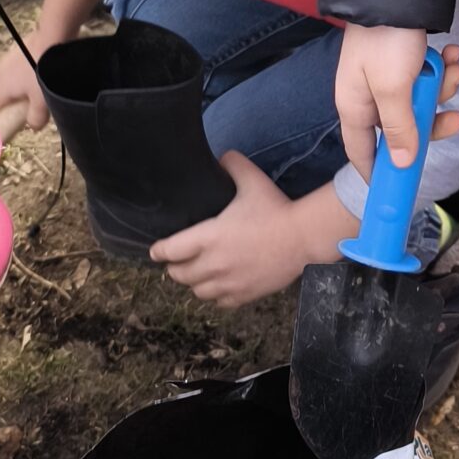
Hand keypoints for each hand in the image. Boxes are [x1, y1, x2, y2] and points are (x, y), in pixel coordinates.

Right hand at [0, 43, 49, 140]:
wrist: (53, 37)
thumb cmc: (43, 73)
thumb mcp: (42, 103)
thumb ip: (35, 119)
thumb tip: (32, 126)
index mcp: (0, 87)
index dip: (2, 114)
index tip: (17, 117)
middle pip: (1, 91)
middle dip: (14, 99)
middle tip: (33, 104)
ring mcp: (8, 57)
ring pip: (11, 77)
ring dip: (23, 83)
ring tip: (42, 86)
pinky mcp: (20, 47)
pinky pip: (20, 65)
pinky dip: (29, 69)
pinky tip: (45, 69)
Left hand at [151, 157, 357, 306]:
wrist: (303, 237)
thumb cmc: (276, 208)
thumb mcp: (252, 180)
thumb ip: (232, 164)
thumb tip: (221, 156)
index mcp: (208, 237)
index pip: (170, 251)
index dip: (159, 251)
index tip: (155, 250)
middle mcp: (214, 264)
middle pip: (179, 275)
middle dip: (175, 267)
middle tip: (178, 259)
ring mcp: (229, 282)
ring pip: (197, 292)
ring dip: (194, 282)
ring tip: (197, 273)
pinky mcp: (245, 295)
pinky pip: (219, 303)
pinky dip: (215, 295)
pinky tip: (220, 285)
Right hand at [334, 28, 458, 177]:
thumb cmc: (386, 38)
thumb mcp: (393, 89)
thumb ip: (398, 128)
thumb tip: (401, 163)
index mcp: (354, 106)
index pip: (361, 151)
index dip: (380, 172)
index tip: (401, 189)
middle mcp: (368, 95)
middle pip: (402, 128)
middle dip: (431, 119)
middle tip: (454, 116)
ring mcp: (385, 77)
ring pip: (419, 100)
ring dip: (441, 88)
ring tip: (453, 68)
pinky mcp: (401, 59)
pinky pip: (424, 76)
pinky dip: (440, 69)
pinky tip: (449, 54)